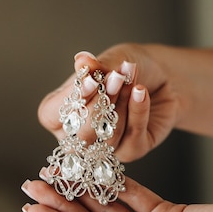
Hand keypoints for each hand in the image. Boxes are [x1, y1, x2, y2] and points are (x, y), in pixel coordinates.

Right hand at [38, 44, 178, 161]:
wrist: (161, 76)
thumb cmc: (126, 70)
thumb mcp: (110, 62)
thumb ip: (96, 67)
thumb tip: (82, 60)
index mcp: (61, 112)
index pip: (51, 115)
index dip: (70, 99)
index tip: (90, 79)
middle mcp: (78, 136)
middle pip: (79, 135)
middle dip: (99, 105)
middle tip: (116, 78)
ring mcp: (104, 148)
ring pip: (108, 137)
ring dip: (122, 104)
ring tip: (131, 78)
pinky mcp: (131, 151)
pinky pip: (132, 138)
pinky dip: (137, 112)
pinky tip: (141, 92)